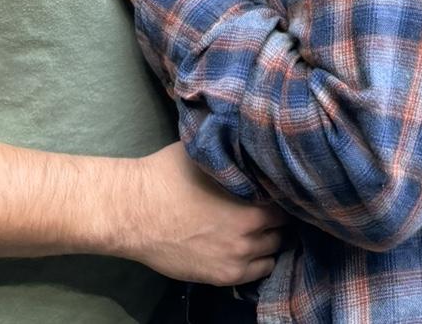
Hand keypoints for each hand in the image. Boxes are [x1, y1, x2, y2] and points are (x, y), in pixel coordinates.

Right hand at [123, 144, 283, 285]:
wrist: (135, 212)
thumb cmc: (168, 176)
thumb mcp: (207, 154)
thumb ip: (235, 156)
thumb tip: (251, 143)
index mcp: (252, 202)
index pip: (286, 201)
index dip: (282, 192)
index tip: (276, 187)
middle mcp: (251, 233)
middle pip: (283, 228)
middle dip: (278, 216)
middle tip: (268, 206)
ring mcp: (237, 259)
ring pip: (273, 251)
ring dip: (270, 239)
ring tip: (260, 227)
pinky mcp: (222, 277)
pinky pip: (259, 273)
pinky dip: (260, 260)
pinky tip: (251, 247)